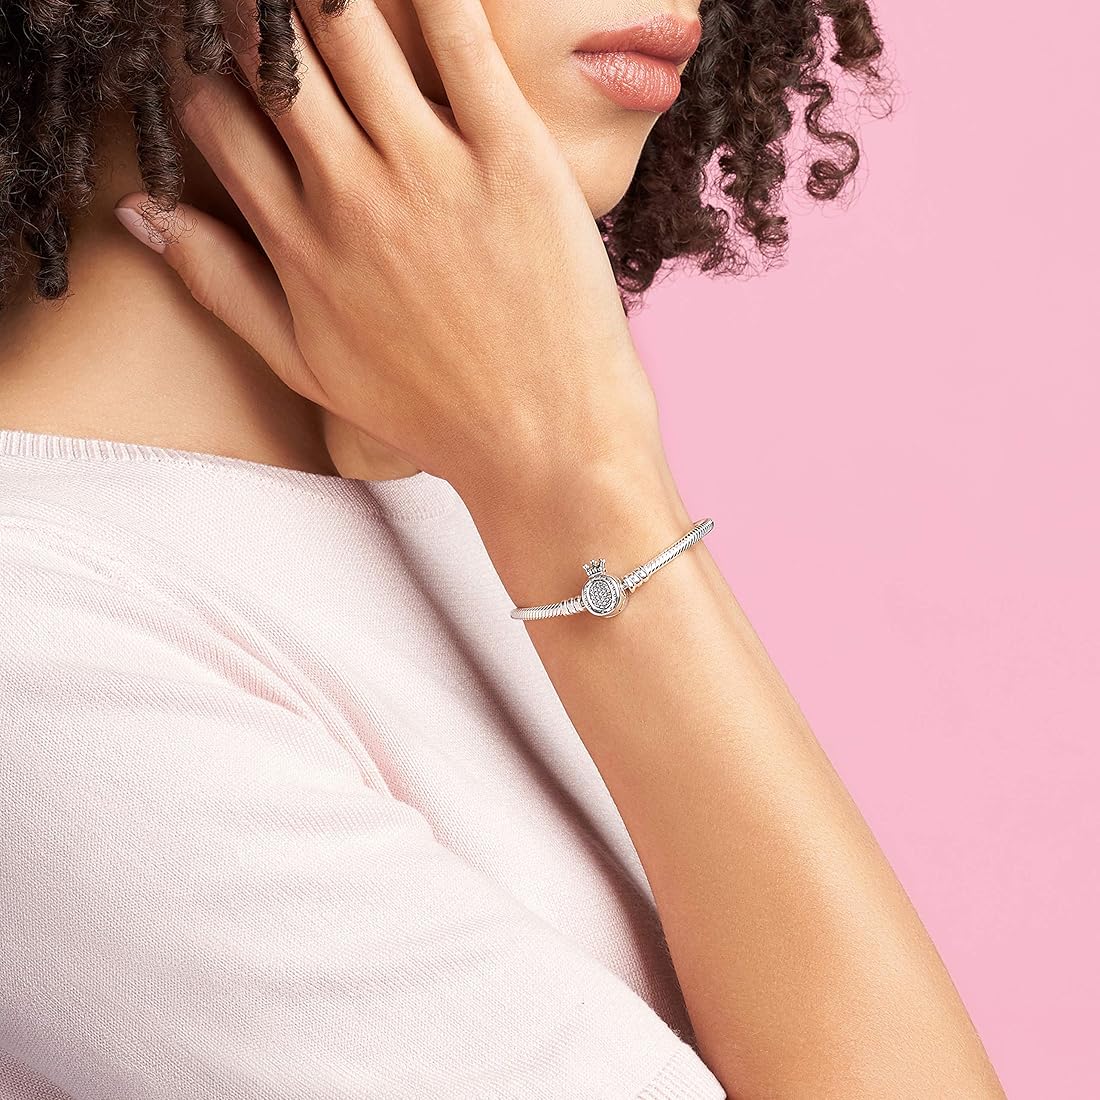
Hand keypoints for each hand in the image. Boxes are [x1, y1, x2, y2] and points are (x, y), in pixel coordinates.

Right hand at [114, 0, 662, 498]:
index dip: (206, 69)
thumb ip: (220, 285)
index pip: (216, 116)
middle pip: (270, 58)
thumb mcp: (306, 366)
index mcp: (297, 242)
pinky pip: (458, 33)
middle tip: (269, 12)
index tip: (226, 58)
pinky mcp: (511, 153)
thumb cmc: (430, 411)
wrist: (544, 440)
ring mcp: (430, 170)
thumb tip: (138, 211)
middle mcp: (350, 195)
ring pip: (346, 25)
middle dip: (255, 16)